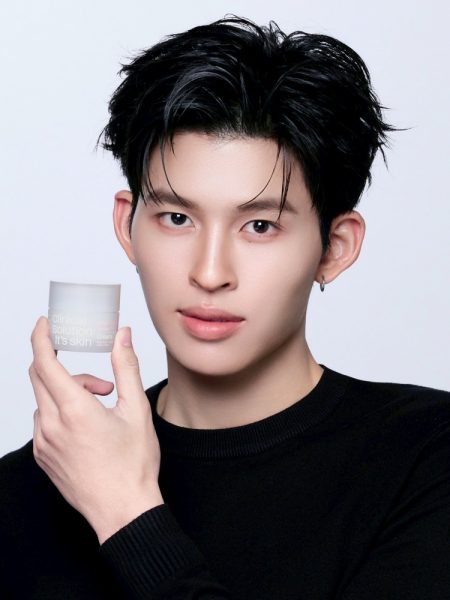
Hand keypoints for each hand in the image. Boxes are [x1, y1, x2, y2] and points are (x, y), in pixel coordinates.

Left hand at [29, 316, 163, 543]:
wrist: (123, 511)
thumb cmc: (133, 465)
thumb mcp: (137, 410)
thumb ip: (126, 367)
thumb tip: (122, 336)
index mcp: (74, 410)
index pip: (45, 362)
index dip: (42, 337)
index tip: (45, 323)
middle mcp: (51, 425)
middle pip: (40, 377)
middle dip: (68, 370)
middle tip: (101, 384)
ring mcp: (43, 443)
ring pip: (43, 400)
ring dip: (68, 393)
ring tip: (101, 411)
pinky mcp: (42, 456)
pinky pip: (43, 421)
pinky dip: (60, 413)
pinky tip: (86, 427)